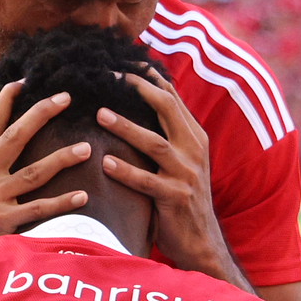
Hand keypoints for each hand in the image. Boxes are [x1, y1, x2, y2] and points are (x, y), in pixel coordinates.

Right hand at [0, 81, 93, 240]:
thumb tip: (7, 125)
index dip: (8, 100)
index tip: (26, 81)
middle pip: (15, 137)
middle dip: (41, 114)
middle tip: (66, 98)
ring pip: (33, 172)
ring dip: (62, 159)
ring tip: (86, 149)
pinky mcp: (2, 222)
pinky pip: (39, 208)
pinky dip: (62, 202)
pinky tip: (82, 196)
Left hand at [96, 63, 248, 290]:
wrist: (201, 239)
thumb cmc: (180, 196)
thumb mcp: (179, 160)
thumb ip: (163, 133)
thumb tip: (138, 103)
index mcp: (193, 135)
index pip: (170, 96)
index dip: (147, 76)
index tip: (120, 60)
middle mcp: (193, 149)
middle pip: (166, 108)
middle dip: (138, 88)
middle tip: (108, 75)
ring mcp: (186, 174)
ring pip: (155, 143)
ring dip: (126, 127)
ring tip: (99, 114)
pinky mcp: (176, 198)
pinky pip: (148, 182)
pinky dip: (126, 171)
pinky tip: (105, 163)